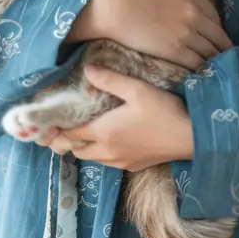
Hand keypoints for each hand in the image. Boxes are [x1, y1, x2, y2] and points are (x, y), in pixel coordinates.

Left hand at [36, 66, 193, 170]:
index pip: (71, 133)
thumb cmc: (164, 110)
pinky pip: (107, 162)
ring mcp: (121, 161)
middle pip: (77, 150)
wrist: (192, 137)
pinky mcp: (133, 166)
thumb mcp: (137, 89)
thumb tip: (87, 71)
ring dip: (83, 147)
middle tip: (62, 126)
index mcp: (104, 131)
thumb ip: (110, 80)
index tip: (46, 123)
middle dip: (67, 140)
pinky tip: (108, 140)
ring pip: (92, 158)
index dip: (57, 128)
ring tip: (82, 132)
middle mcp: (108, 151)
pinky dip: (100, 153)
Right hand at [73, 0, 231, 70]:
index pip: (214, 16)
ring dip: (216, 60)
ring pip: (211, 51)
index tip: (215, 37)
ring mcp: (187, 34)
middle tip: (224, 57)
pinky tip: (204, 75)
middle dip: (222, 47)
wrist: (112, 7)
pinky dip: (203, 70)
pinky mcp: (176, 51)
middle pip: (218, 35)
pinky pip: (198, 63)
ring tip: (218, 70)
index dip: (216, 28)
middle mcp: (194, 14)